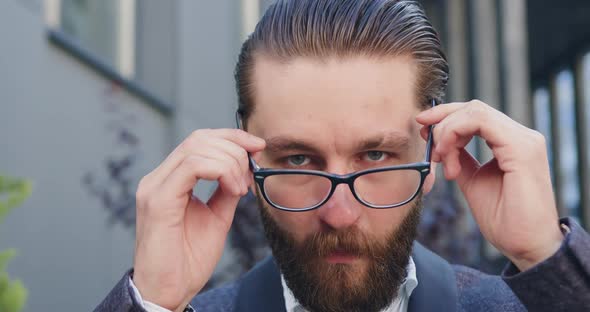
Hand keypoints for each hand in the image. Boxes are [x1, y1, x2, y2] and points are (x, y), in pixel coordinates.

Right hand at [132, 129, 264, 309]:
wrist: (169, 291)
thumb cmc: (187, 260)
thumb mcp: (216, 217)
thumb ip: (226, 191)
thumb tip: (244, 171)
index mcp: (169, 180)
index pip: (199, 141)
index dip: (231, 136)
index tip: (257, 145)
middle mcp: (158, 179)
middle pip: (199, 138)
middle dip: (235, 147)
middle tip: (252, 172)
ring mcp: (155, 187)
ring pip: (197, 148)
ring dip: (230, 162)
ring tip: (241, 189)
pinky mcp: (158, 200)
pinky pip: (192, 166)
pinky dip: (220, 171)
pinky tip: (232, 189)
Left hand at [416, 100, 563, 270]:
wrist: (528, 247)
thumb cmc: (506, 220)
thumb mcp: (474, 182)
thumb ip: (462, 160)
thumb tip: (444, 145)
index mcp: (512, 143)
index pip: (475, 114)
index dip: (445, 117)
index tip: (423, 130)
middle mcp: (522, 136)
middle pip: (472, 108)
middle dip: (441, 122)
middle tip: (430, 147)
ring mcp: (524, 140)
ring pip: (474, 111)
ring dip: (447, 132)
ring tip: (443, 161)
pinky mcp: (521, 148)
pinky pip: (480, 121)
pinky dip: (455, 135)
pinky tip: (451, 161)